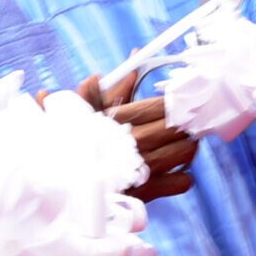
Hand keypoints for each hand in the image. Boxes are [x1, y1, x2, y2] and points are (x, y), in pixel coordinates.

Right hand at [76, 68, 199, 199]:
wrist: (68, 188)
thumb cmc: (77, 147)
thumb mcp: (84, 114)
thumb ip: (105, 89)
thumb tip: (119, 64)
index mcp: (124, 121)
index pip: (164, 106)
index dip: (177, 102)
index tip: (181, 102)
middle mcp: (138, 144)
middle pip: (180, 128)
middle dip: (184, 123)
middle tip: (183, 122)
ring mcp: (146, 169)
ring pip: (187, 152)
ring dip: (186, 147)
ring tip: (180, 144)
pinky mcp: (150, 192)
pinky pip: (183, 181)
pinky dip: (182, 176)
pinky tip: (173, 170)